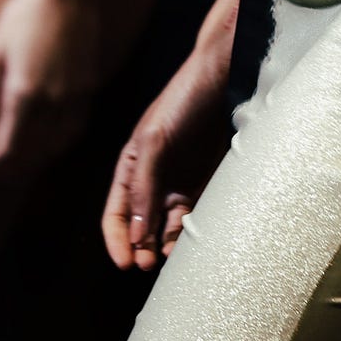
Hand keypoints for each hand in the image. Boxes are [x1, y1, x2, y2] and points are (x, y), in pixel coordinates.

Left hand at [0, 0, 104, 181]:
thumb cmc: (25, 14)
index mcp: (24, 92)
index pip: (6, 149)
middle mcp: (54, 100)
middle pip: (31, 153)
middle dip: (6, 168)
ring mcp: (76, 94)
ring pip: (56, 145)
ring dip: (33, 158)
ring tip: (12, 159)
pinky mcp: (90, 86)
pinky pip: (74, 128)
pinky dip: (57, 143)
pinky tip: (43, 140)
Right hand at [102, 36, 232, 269]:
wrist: (224, 76)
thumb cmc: (183, 102)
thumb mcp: (155, 141)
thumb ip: (144, 187)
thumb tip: (138, 236)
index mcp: (130, 168)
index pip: (116, 215)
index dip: (117, 241)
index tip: (125, 263)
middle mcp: (152, 180)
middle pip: (141, 226)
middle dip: (142, 248)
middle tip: (150, 264)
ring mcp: (178, 181)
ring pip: (168, 225)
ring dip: (168, 243)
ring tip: (173, 255)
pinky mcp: (204, 181)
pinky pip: (193, 214)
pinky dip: (190, 230)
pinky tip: (193, 239)